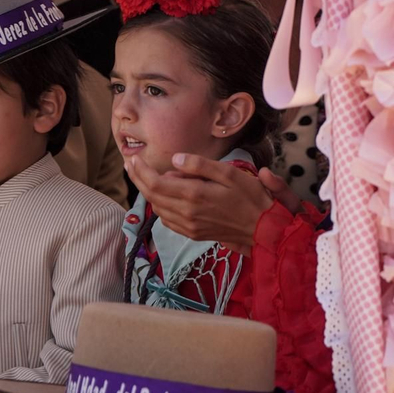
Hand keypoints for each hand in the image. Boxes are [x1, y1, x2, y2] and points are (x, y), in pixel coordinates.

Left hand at [127, 153, 294, 254]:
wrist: (263, 230)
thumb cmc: (251, 198)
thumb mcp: (230, 173)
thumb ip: (200, 165)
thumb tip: (175, 160)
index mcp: (194, 195)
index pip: (156, 183)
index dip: (140, 171)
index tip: (132, 159)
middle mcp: (187, 213)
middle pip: (152, 196)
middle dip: (138, 179)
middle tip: (130, 164)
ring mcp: (188, 226)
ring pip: (157, 208)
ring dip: (147, 192)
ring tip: (143, 176)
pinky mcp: (192, 233)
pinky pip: (167, 220)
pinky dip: (160, 206)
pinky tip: (163, 196)